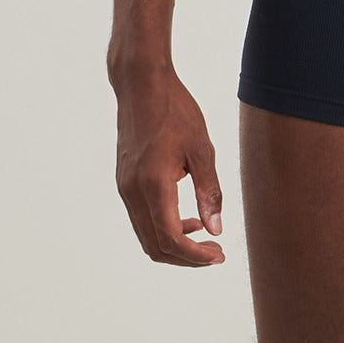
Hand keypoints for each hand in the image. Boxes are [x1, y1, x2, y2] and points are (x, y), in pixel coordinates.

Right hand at [113, 66, 224, 265]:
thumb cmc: (175, 110)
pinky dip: (162, 226)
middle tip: (215, 253)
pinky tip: (186, 215)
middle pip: (154, 246)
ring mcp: (125, 187)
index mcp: (153, 184)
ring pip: (146, 234)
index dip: (195, 256)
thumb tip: (217, 229)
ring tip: (205, 234)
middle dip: (185, 257)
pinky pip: (141, 217)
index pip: (171, 238)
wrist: (142, 84)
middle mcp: (133, 191)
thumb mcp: (201, 148)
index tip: (218, 256)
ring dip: (174, 243)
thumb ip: (209, 191)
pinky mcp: (124, 181)